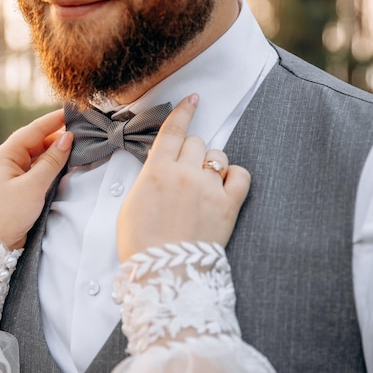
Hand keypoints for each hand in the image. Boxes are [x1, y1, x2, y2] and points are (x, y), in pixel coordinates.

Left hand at [0, 109, 72, 248]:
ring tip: (78, 145)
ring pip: (38, 156)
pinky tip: (65, 164)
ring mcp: (12, 174)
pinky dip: (51, 166)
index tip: (73, 111)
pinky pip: (37, 169)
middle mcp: (7, 161)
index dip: (54, 120)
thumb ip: (52, 161)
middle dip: (58, 136)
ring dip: (56, 152)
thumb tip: (67, 138)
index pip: (33, 130)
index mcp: (5, 155)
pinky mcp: (18, 187)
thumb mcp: (33, 186)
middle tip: (82, 130)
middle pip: (36, 141)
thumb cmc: (7, 214)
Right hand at [117, 94, 250, 261]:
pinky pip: (241, 175)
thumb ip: (148, 178)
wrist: (165, 273)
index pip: (174, 130)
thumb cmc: (141, 243)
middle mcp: (184, 173)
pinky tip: (226, 187)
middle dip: (191, 152)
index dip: (184, 111)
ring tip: (204, 185)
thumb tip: (161, 164)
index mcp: (157, 170)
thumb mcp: (131, 204)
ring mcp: (209, 188)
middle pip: (196, 142)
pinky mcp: (229, 205)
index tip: (193, 99)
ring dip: (211, 165)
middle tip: (186, 172)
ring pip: (217, 156)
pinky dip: (235, 177)